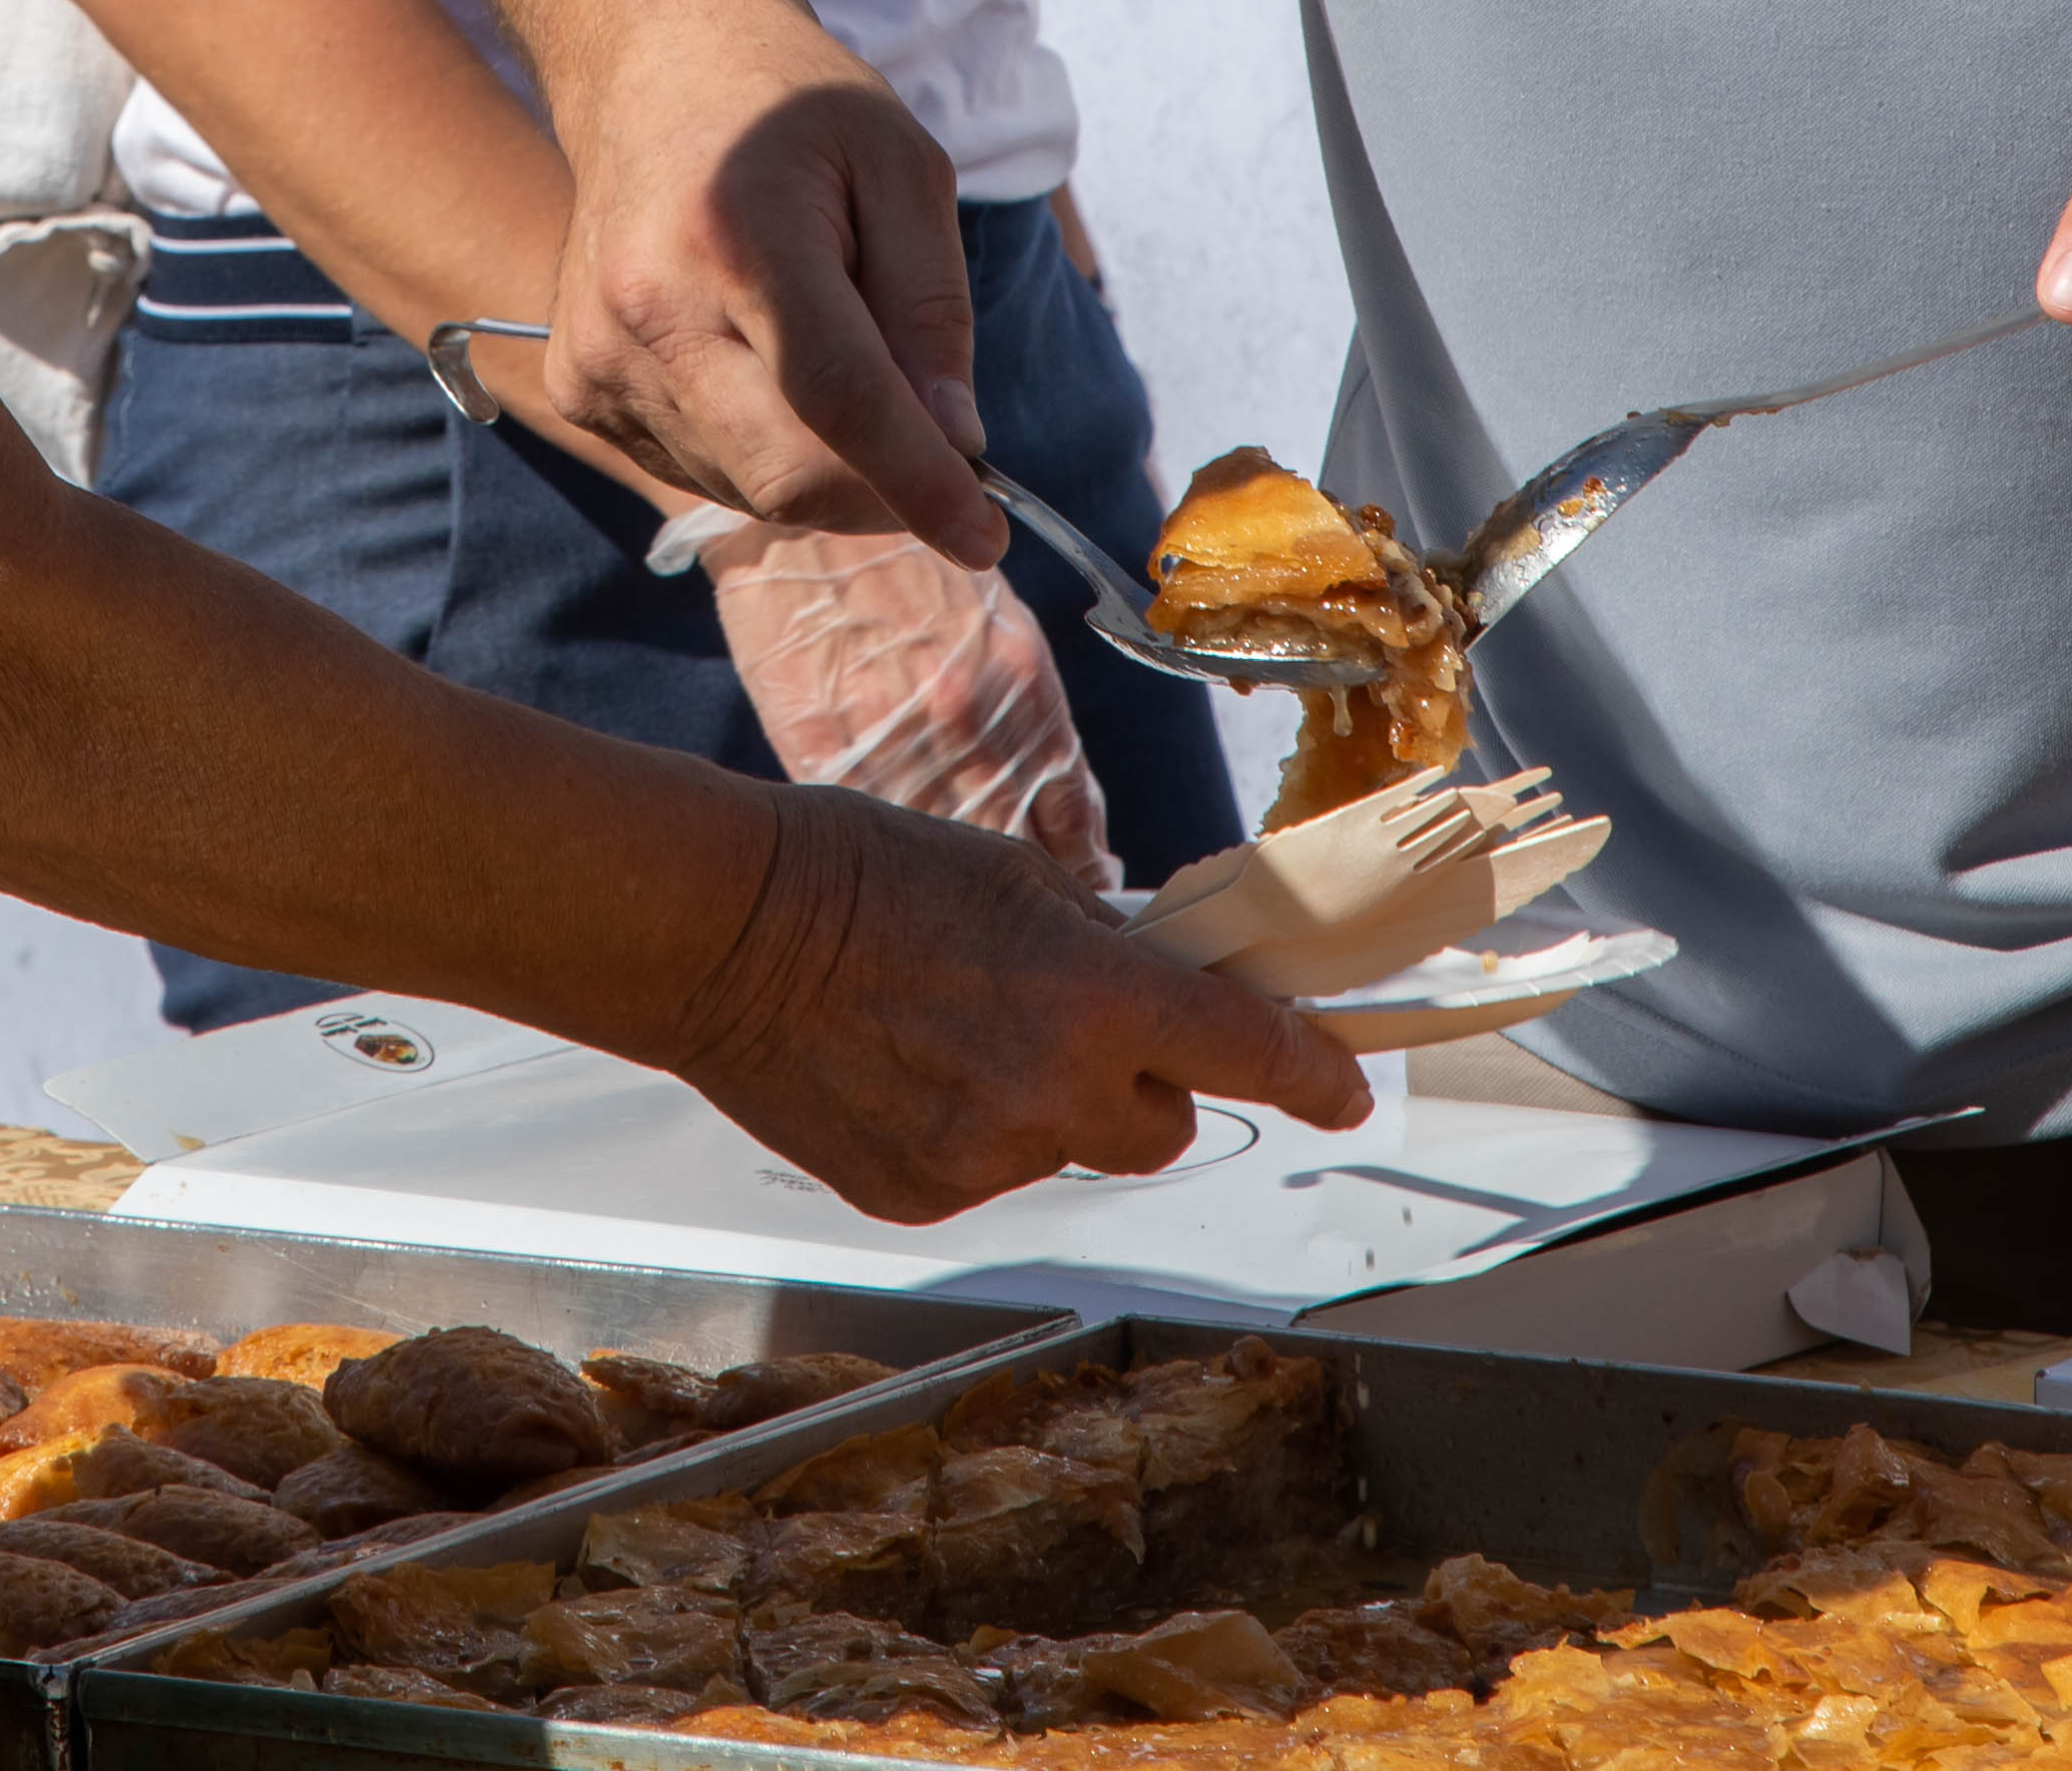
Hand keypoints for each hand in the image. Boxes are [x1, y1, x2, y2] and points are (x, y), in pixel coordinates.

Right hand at [537, 0, 990, 555]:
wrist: (650, 62)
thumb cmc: (792, 104)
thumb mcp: (904, 166)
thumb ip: (932, 307)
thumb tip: (955, 440)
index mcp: (738, 233)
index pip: (839, 400)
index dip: (919, 482)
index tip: (985, 537)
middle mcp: (649, 305)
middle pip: (789, 472)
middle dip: (884, 490)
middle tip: (938, 445)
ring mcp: (599, 355)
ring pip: (748, 489)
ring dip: (825, 469)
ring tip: (834, 354)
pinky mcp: (576, 387)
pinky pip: (699, 472)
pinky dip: (763, 453)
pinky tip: (767, 367)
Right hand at [661, 784, 1363, 1219]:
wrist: (724, 934)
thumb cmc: (861, 873)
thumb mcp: (1011, 878)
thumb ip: (1100, 946)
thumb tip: (1149, 980)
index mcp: (1096, 998)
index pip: (1250, 1053)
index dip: (1315, 1076)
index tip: (1346, 1091)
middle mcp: (1055, 1095)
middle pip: (1164, 1127)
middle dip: (1143, 1085)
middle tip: (1077, 1028)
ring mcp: (985, 1159)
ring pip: (1069, 1152)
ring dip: (1049, 1108)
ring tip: (957, 1036)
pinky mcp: (921, 1198)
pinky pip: (988, 1174)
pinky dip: (970, 1134)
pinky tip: (907, 1073)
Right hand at [687, 516, 1113, 894]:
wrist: (810, 519)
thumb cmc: (913, 576)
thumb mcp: (1003, 639)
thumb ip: (1034, 735)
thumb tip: (1070, 833)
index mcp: (1026, 692)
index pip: (1072, 823)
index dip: (1082, 882)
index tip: (1084, 914)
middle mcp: (968, 725)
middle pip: (1014, 859)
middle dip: (1028, 914)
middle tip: (1030, 953)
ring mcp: (891, 741)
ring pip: (940, 861)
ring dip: (953, 911)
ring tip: (957, 936)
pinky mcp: (818, 751)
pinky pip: (868, 838)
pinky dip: (883, 875)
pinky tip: (892, 895)